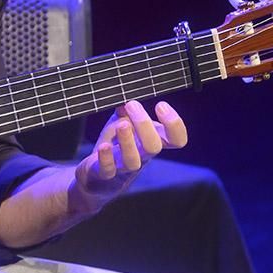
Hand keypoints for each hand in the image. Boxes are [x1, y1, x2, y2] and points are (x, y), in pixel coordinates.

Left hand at [72, 100, 187, 210]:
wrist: (97, 173)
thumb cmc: (115, 143)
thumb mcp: (121, 121)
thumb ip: (125, 110)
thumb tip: (125, 99)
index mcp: (152, 141)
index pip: (176, 139)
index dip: (175, 125)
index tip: (161, 105)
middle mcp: (142, 156)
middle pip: (153, 146)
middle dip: (144, 125)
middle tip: (132, 104)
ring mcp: (123, 166)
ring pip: (132, 160)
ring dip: (128, 141)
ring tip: (122, 124)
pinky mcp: (105, 173)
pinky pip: (108, 169)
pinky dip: (106, 158)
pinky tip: (104, 146)